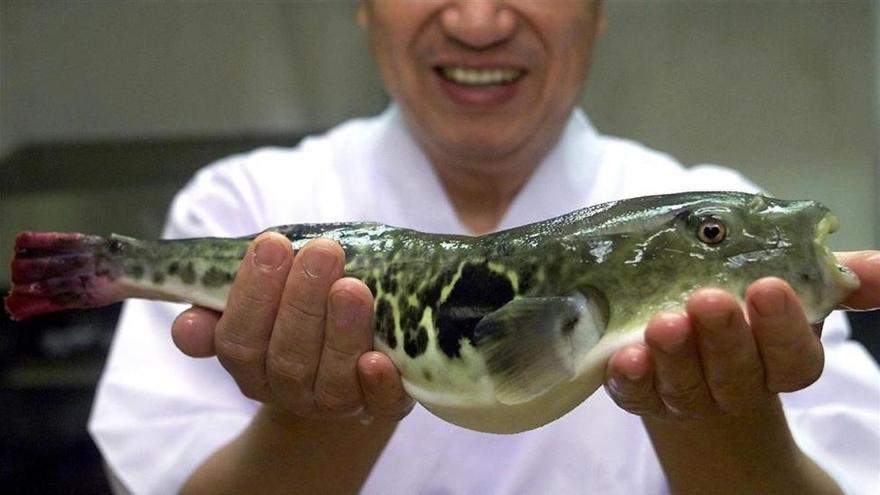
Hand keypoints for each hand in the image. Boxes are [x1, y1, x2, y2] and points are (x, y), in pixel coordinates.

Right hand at [170, 233, 412, 422]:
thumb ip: (222, 303)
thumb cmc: (305, 308)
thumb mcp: (263, 299)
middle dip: (303, 302)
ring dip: (342, 332)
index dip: (252, 295)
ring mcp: (336, 403)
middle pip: (286, 358)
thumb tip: (186, 326)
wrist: (358, 354)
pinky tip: (379, 358)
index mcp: (251, 363)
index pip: (239, 340)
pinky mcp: (382, 407)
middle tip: (322, 252)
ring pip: (332, 380)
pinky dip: (379, 384)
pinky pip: (380, 404)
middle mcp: (290, 390)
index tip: (273, 244)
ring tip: (352, 288)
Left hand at [604, 249, 879, 419]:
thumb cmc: (745, 309)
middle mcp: (735, 383)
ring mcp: (687, 395)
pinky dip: (632, 378)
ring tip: (663, 323)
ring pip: (686, 386)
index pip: (792, 358)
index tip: (766, 287)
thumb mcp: (791, 288)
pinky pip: (636, 395)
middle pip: (736, 373)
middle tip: (708, 300)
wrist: (691, 350)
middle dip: (724, 337)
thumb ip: (835, 276)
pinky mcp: (642, 395)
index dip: (781, 328)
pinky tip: (626, 357)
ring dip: (675, 356)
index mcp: (778, 360)